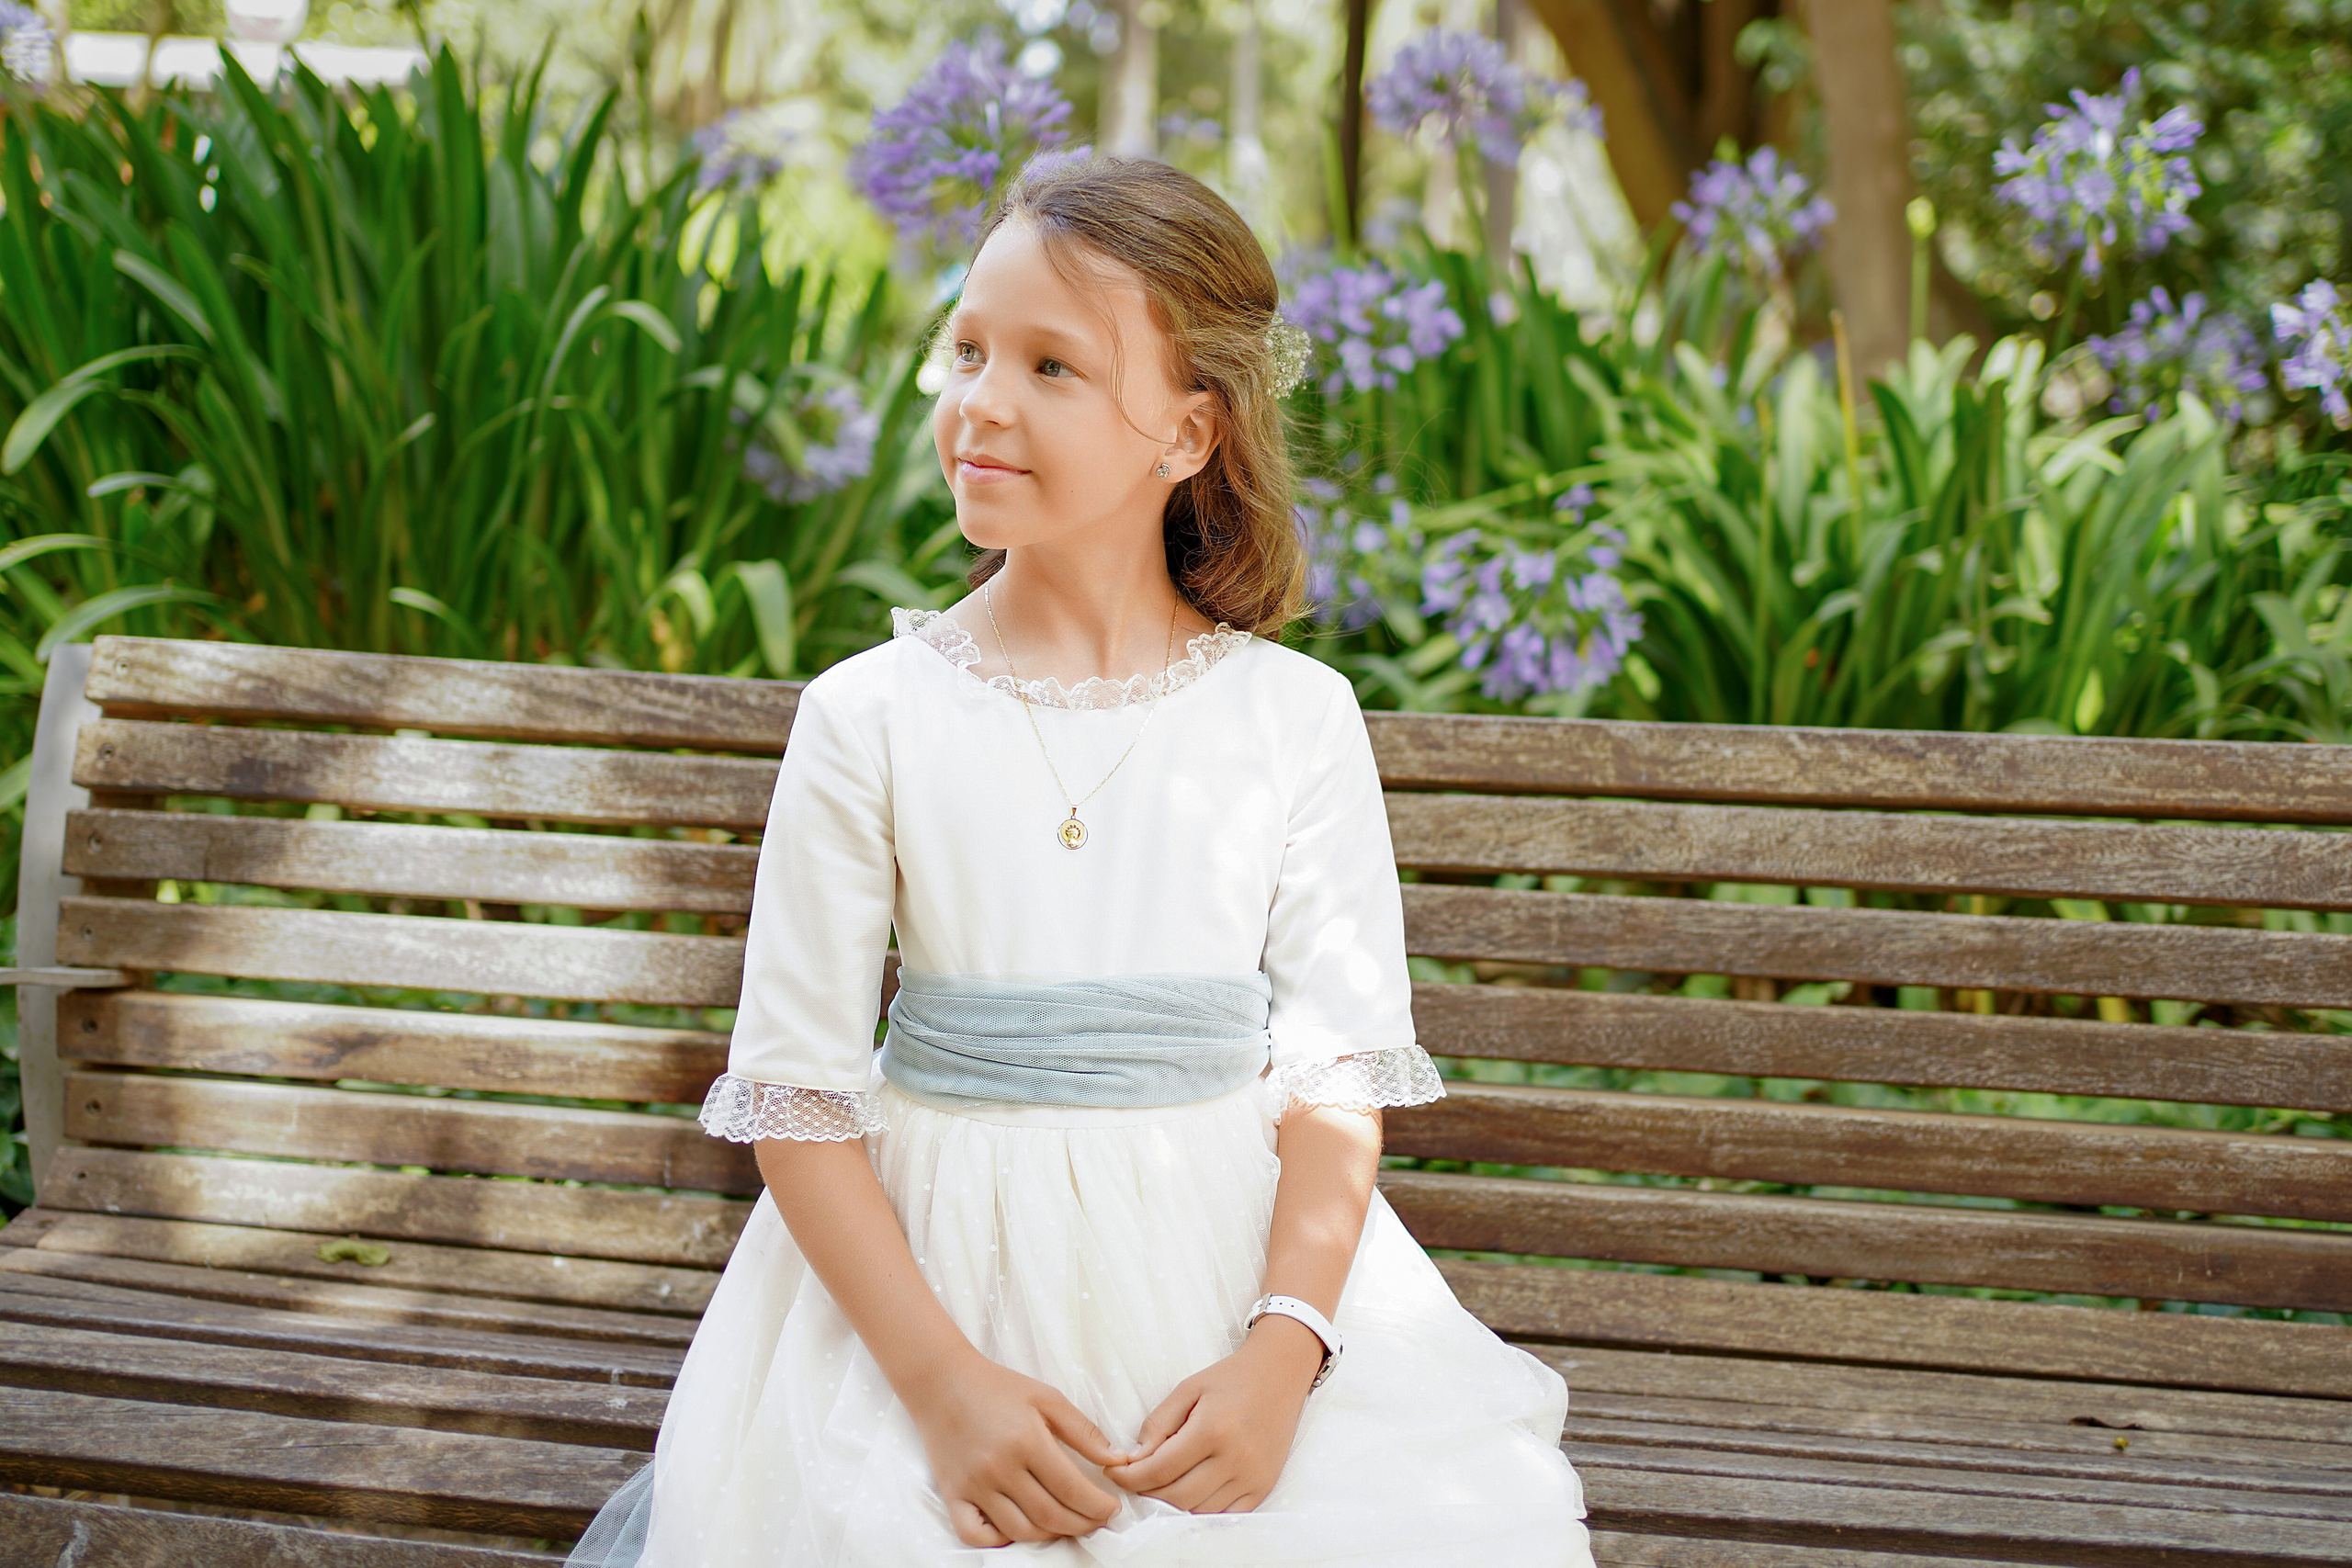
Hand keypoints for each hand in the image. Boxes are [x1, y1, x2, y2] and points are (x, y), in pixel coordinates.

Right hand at [904, 1351, 1127, 1546]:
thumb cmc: (998, 1387)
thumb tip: (1116, 1460)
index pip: (1071, 1489)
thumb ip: (1083, 1432)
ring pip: (1019, 1530)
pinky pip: (974, 1535)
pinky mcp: (952, 1494)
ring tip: (1068, 1524)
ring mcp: (973, 1485)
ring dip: (1050, 1535)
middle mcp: (999, 1468)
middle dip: (1082, 1524)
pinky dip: (999, 1540)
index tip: (1113, 1509)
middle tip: (1098, 1520)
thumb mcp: (1047, 1398)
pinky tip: (1019, 1528)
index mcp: (1026, 1441)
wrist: (942, 1382)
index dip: (1098, 1506)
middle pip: (1050, 1515)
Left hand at [1103, 1316, 1323, 1514]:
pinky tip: (1189, 1493)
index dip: (1131, 1477)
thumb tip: (1133, 1459)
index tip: (1115, 1473)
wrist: (1280, 1373)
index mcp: (1213, 1429)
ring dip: (1172, 1504)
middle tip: (1135, 1479)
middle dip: (1147, 1493)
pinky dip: (1201, 1510)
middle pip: (1177, 1497)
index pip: (1160, 1469)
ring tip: (1159, 1484)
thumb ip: (1158, 1424)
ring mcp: (1252, 1477)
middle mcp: (1235, 1458)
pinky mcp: (1263, 1487)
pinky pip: (1225, 1515)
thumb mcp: (1188, 1389)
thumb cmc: (1231, 1378)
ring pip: (1198, 1510)